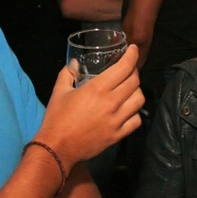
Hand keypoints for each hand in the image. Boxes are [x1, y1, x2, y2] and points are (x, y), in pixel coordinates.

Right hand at [36, 44, 143, 166]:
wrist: (58, 148)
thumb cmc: (57, 118)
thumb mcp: (59, 92)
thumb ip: (67, 74)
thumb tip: (74, 63)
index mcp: (98, 89)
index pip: (124, 68)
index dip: (132, 56)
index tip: (133, 50)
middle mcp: (111, 102)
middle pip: (134, 82)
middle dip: (134, 72)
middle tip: (128, 70)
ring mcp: (117, 120)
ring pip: (139, 100)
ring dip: (137, 91)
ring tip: (130, 89)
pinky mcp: (118, 135)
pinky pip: (136, 120)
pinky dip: (135, 113)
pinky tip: (128, 110)